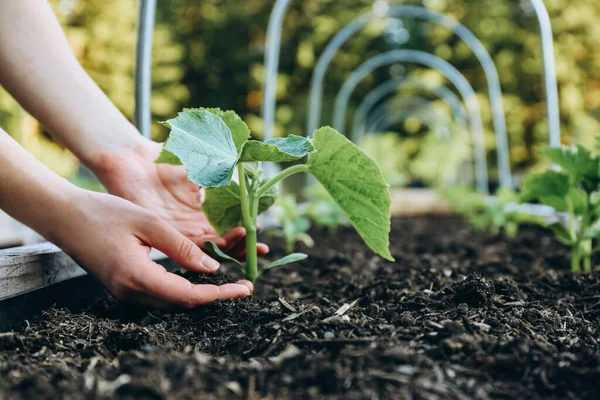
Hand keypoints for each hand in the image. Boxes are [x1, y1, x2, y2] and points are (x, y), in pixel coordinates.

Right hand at [49, 189, 252, 309]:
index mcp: (138, 278)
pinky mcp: (123, 286)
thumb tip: (212, 268)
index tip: (246, 288)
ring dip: (201, 293)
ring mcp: (124, 292)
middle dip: (216, 296)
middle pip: (182, 304)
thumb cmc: (104, 213)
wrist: (63, 216)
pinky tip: (198, 275)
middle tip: (244, 283)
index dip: (221, 294)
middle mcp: (131, 292)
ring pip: (172, 301)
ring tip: (228, 280)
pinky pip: (160, 293)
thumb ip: (182, 247)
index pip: (189, 296)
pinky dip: (183, 287)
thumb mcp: (149, 223)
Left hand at [94, 139, 268, 258]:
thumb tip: (250, 182)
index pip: (229, 230)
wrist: (133, 158)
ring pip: (209, 250)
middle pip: (223, 245)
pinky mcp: (164, 233)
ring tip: (245, 240)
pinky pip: (188, 247)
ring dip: (230, 248)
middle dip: (243, 249)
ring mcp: (179, 231)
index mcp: (202, 213)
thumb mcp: (201, 166)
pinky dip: (206, 247)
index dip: (246, 234)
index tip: (261, 231)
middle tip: (260, 249)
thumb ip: (223, 176)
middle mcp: (193, 226)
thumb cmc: (164, 159)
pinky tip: (222, 242)